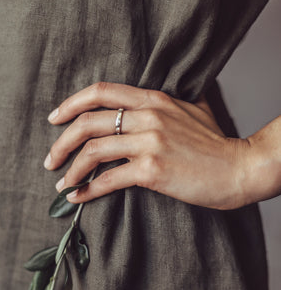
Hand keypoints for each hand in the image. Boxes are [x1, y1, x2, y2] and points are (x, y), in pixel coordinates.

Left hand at [44, 82, 250, 209]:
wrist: (239, 168)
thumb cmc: (216, 143)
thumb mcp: (192, 108)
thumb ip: (168, 100)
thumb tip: (150, 99)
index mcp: (153, 99)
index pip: (100, 92)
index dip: (71, 104)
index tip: (54, 119)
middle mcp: (148, 116)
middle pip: (88, 122)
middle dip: (61, 142)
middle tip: (50, 160)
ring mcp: (150, 142)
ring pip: (94, 150)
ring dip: (70, 169)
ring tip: (60, 183)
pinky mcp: (153, 170)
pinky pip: (109, 179)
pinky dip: (88, 190)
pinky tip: (78, 197)